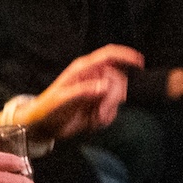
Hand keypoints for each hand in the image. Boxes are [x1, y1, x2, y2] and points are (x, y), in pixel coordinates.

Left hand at [23, 44, 141, 139]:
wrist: (43, 126)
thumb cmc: (48, 108)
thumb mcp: (63, 99)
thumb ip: (84, 91)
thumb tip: (105, 86)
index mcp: (83, 69)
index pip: (109, 56)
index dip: (125, 55)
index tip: (140, 62)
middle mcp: (93, 78)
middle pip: (119, 79)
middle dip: (114, 98)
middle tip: (101, 113)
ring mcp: (97, 92)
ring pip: (117, 97)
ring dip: (109, 110)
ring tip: (94, 118)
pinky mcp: (98, 106)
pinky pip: (113, 110)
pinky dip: (106, 118)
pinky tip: (92, 121)